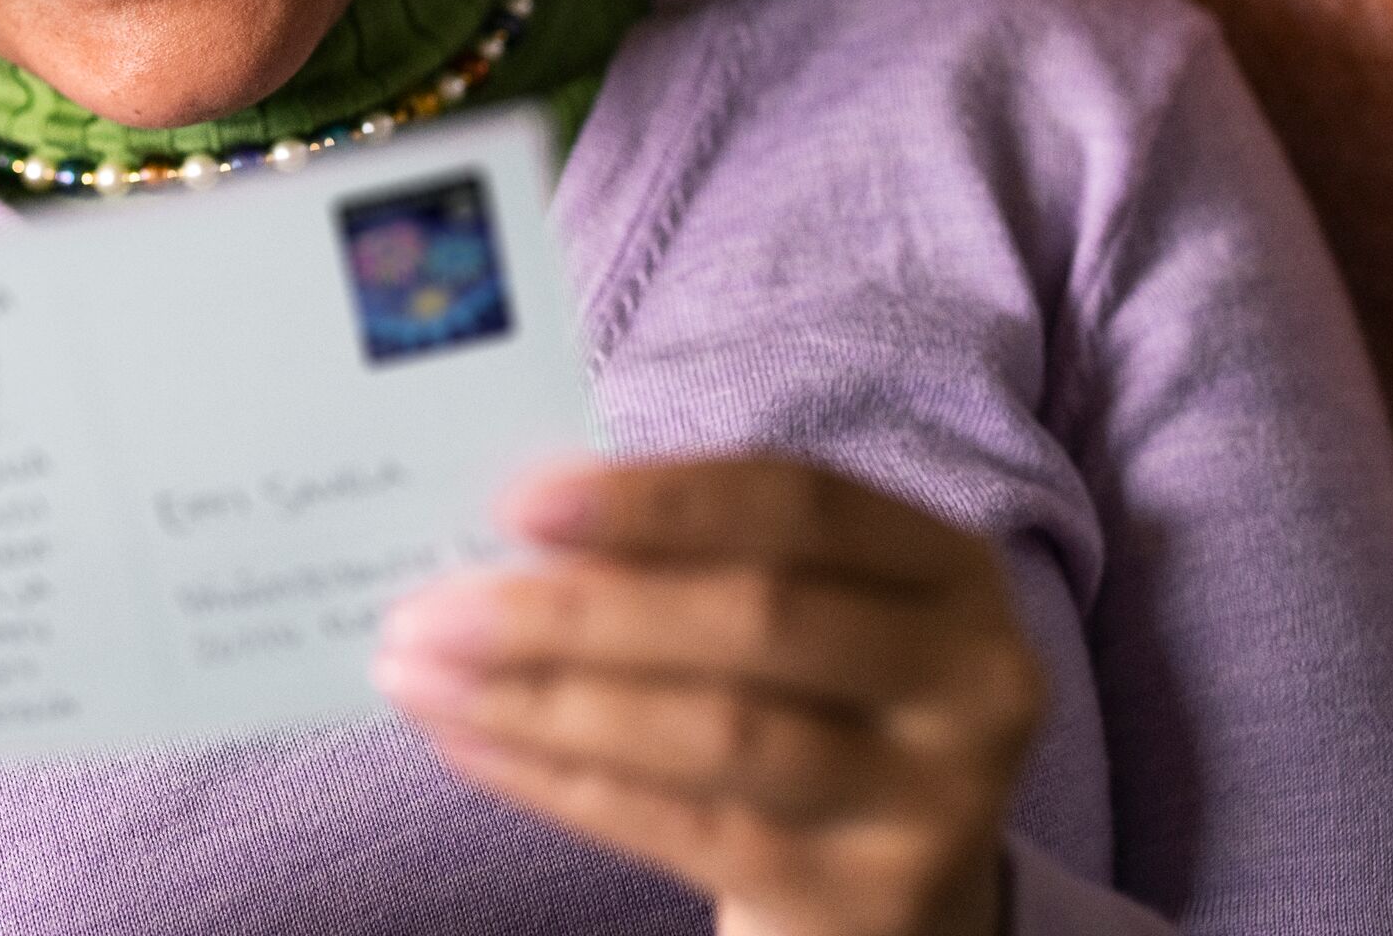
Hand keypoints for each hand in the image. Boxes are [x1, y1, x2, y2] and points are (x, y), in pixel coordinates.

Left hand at [373, 456, 1042, 935]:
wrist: (890, 900)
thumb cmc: (804, 712)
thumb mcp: (785, 618)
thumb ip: (682, 562)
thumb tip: (509, 534)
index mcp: (947, 567)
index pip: (798, 500)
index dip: (655, 497)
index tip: (517, 501)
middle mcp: (971, 675)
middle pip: (753, 617)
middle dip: (571, 609)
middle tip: (430, 605)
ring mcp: (936, 798)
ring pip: (715, 731)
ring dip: (542, 698)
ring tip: (421, 672)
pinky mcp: (872, 898)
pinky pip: (685, 829)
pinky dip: (557, 779)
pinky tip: (467, 741)